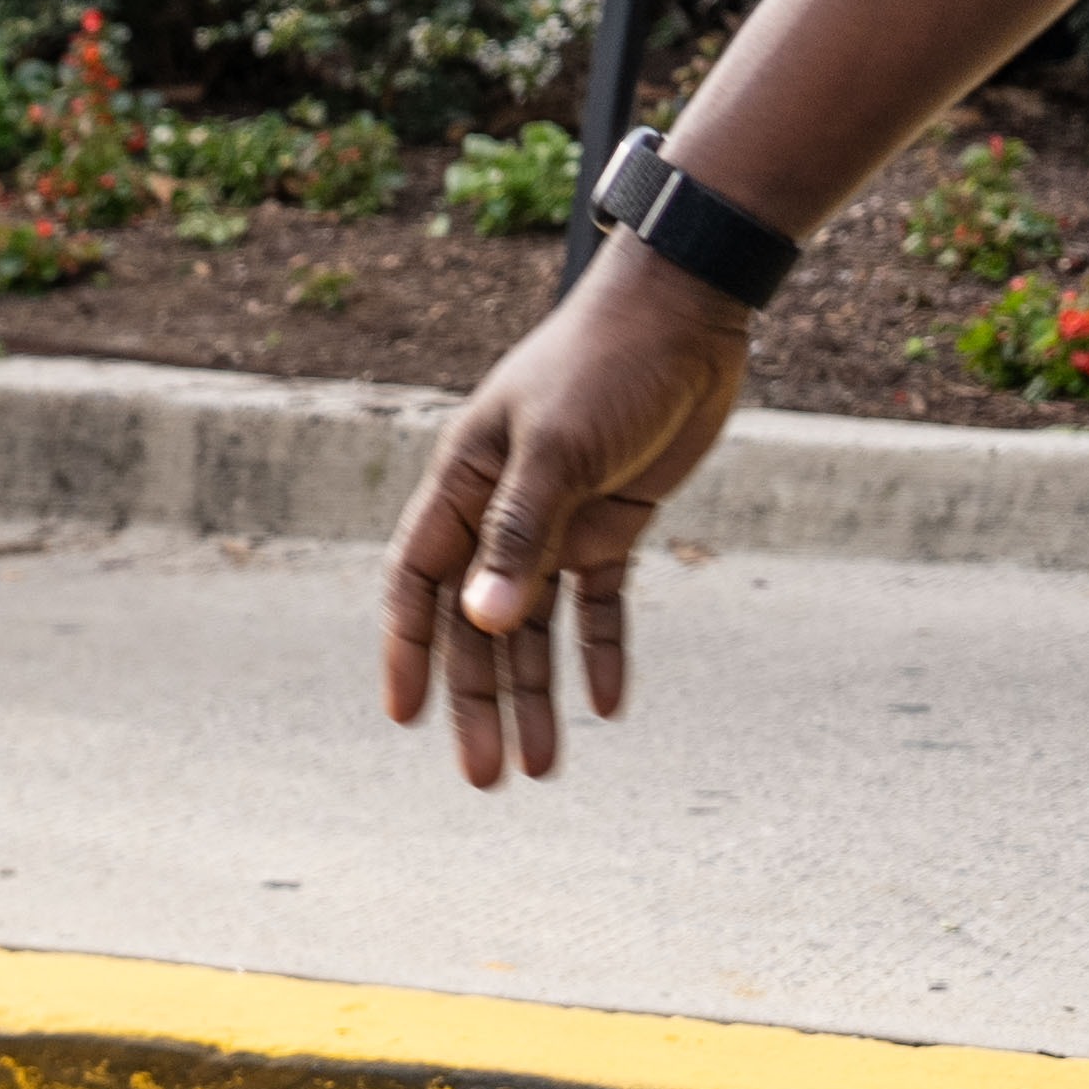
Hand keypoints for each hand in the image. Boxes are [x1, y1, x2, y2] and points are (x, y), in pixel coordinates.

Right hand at [378, 234, 756, 786]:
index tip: (404, 718)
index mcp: (461, 487)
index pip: (418, 585)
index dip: (408, 653)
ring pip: (537, 628)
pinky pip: (601, 605)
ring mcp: (557, 522)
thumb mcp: (557, 449)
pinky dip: (603, 652)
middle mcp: (499, 513)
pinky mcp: (613, 523)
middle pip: (478, 627)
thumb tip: (483, 622)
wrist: (684, 312)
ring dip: (538, 695)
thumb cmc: (603, 363)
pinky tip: (609, 708)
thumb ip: (519, 536)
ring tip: (545, 767)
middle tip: (486, 776)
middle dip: (479, 703)